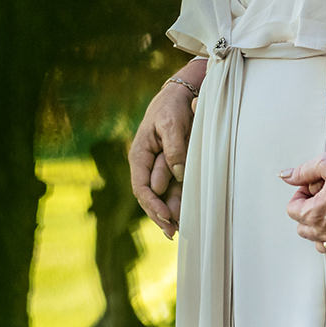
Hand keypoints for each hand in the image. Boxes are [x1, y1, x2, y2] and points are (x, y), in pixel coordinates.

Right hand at [128, 77, 195, 236]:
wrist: (180, 94)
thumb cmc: (172, 107)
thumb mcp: (171, 124)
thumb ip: (174, 149)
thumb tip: (179, 174)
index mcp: (139, 155)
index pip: (141, 187)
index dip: (152, 204)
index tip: (165, 216)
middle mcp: (148, 165)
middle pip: (151, 197)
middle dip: (161, 215)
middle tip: (173, 232)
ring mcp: (160, 167)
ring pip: (164, 195)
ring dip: (171, 212)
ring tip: (181, 230)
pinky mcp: (173, 166)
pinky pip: (174, 188)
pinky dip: (178, 202)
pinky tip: (185, 216)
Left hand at [282, 141, 325, 254]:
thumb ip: (302, 171)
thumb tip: (285, 176)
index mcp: (316, 213)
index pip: (292, 211)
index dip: (299, 194)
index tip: (311, 186)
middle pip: (303, 228)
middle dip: (308, 211)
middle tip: (322, 194)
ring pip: (320, 242)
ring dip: (321, 227)